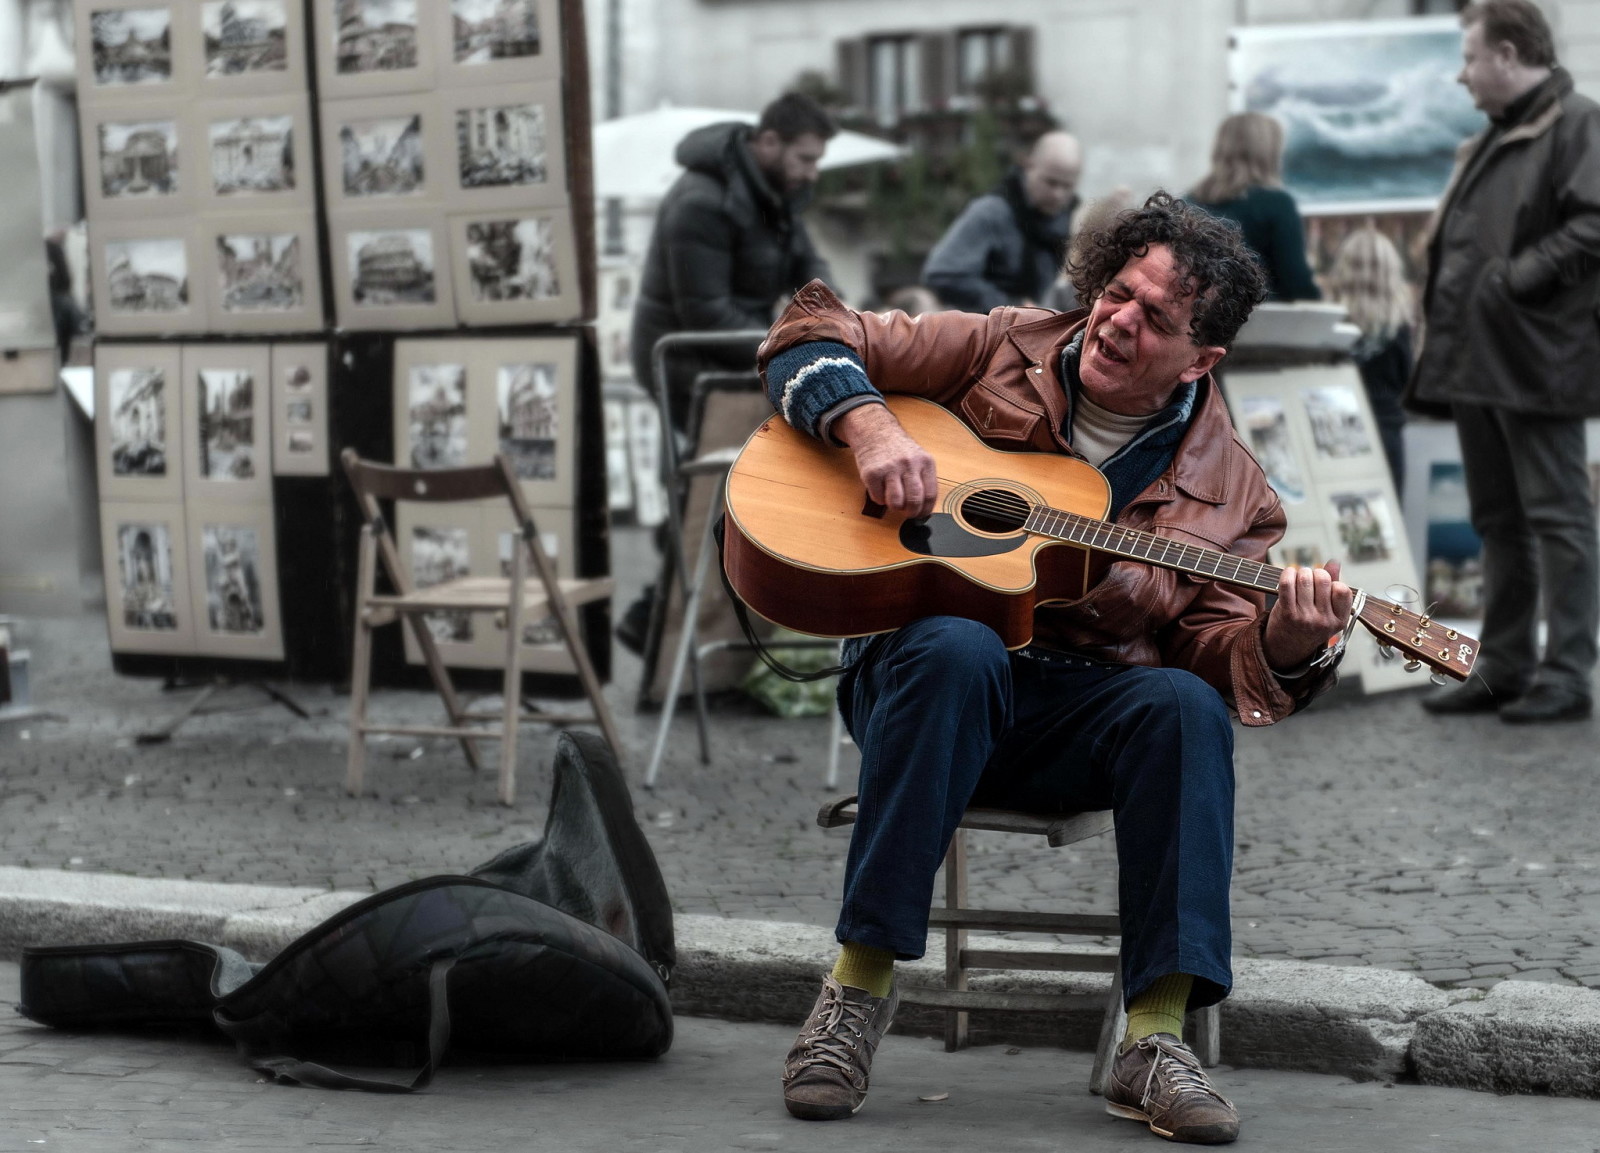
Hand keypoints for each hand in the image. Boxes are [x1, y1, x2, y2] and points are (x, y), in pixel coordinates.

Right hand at [834, 403, 938, 518]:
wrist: (875, 432)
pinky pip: (878, 498)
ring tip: (893, 499)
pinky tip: (881, 489)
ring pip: (896, 503)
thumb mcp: (918, 458)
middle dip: (911, 513)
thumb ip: (923, 479)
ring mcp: (890, 468)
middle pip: (914, 501)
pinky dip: (879, 499)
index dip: (926, 510)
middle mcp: (909, 464)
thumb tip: (925, 508)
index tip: (921, 514)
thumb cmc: (898, 449)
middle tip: (907, 512)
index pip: (930, 495)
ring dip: (894, 507)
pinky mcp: (872, 473)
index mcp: (925, 462)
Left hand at [1263, 560, 1353, 672]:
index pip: (1342, 589)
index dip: (1333, 582)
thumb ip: (1333, 586)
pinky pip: (1287, 584)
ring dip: (1301, 572)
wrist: (1287, 647)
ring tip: (1299, 578)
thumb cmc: (1309, 624)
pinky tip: (1289, 573)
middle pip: (1323, 579)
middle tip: (1309, 579)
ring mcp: (1305, 618)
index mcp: (1339, 621)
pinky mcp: (1287, 613)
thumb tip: (1335, 562)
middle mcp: (1324, 621)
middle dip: (1315, 573)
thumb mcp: (1328, 611)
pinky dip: (1288, 573)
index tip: (1325, 586)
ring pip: (1305, 579)